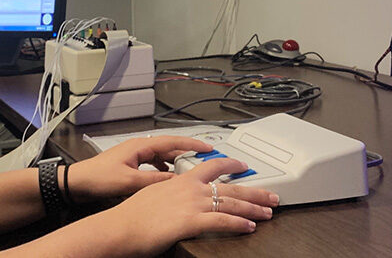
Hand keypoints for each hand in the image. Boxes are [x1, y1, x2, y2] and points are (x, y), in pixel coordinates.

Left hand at [65, 135, 213, 200]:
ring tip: (189, 171)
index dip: (192, 144)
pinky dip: (164, 170)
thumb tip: (176, 181)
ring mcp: (135, 154)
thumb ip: (155, 181)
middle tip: (204, 160)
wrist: (77, 182)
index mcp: (141, 145)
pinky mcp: (131, 163)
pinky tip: (167, 178)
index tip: (208, 148)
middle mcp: (139, 146)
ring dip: (176, 162)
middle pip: (170, 147)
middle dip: (188, 153)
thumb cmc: (98, 178)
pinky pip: (154, 163)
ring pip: (163, 156)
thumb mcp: (130, 182)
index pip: (173, 141)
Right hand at [104, 156, 276, 255]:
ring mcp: (192, 204)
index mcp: (181, 180)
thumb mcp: (154, 194)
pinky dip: (238, 223)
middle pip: (230, 186)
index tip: (244, 165)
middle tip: (272, 196)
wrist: (119, 227)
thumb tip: (177, 198)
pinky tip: (250, 226)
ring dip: (253, 208)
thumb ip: (172, 193)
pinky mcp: (191, 222)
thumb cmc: (131, 216)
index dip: (231, 164)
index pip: (212, 166)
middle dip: (255, 191)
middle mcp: (190, 189)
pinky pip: (221, 221)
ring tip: (267, 212)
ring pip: (231, 203)